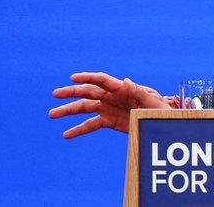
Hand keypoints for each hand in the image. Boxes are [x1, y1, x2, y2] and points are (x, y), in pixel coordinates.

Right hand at [49, 72, 171, 137]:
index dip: (88, 77)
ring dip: (68, 110)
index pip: (102, 80)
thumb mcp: (152, 101)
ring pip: (85, 108)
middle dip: (72, 92)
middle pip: (88, 92)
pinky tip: (66, 135)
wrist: (162, 121)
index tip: (73, 77)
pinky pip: (91, 125)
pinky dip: (78, 129)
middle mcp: (112, 96)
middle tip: (55, 94)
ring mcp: (108, 108)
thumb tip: (124, 81)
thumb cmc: (160, 108)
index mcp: (122, 89)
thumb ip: (138, 91)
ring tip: (51, 114)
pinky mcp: (109, 121)